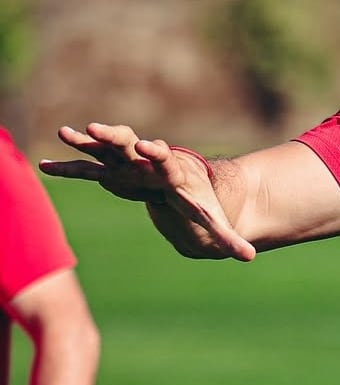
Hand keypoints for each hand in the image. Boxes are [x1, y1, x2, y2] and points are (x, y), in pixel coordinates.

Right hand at [40, 123, 255, 260]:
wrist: (180, 181)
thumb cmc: (194, 198)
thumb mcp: (209, 218)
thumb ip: (226, 236)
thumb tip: (249, 257)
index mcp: (170, 171)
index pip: (164, 158)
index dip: (156, 152)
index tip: (148, 146)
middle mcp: (146, 161)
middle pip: (130, 145)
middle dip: (116, 136)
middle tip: (98, 127)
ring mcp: (126, 164)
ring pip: (105, 149)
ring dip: (87, 142)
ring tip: (64, 132)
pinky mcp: (111, 172)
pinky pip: (87, 168)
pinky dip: (70, 167)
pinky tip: (45, 165)